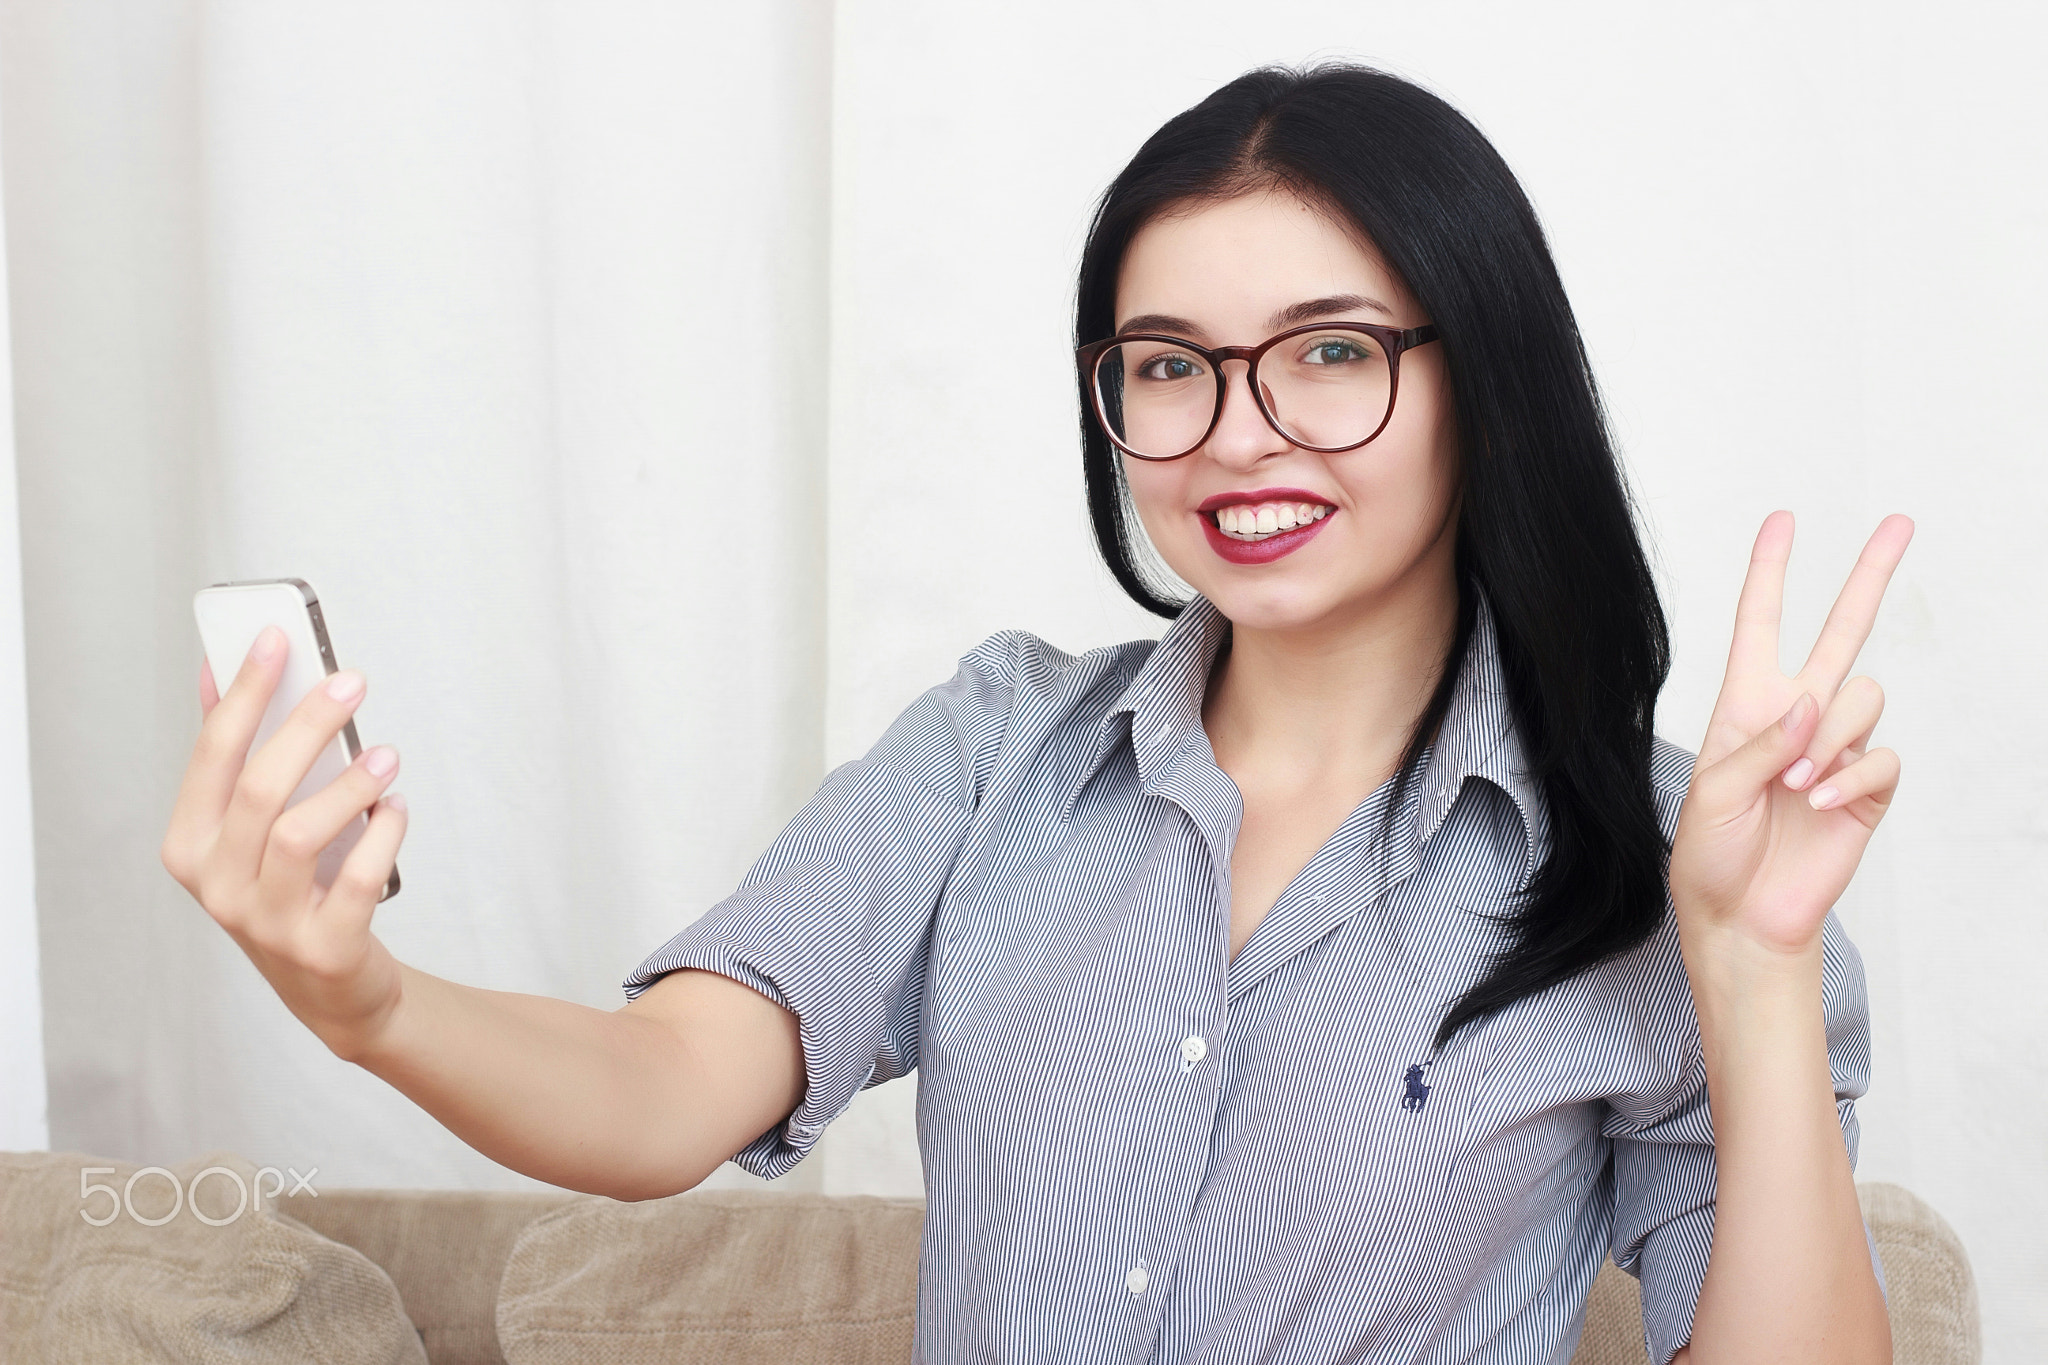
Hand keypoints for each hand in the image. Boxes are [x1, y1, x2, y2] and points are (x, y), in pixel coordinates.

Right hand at [160, 626, 410, 1057]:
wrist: (333, 989)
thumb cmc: (292, 891)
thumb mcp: (249, 830)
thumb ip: (235, 758)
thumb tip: (222, 671)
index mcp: (190, 845)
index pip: (213, 755)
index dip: (244, 693)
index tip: (277, 638)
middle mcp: (217, 886)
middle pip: (259, 789)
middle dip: (308, 725)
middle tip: (352, 682)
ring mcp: (266, 923)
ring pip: (300, 834)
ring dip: (350, 784)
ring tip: (386, 756)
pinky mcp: (323, 948)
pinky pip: (356, 881)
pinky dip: (383, 836)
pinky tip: (396, 809)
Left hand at [1669, 512, 1912, 961]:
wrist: (1742, 916)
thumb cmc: (1712, 854)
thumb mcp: (1713, 792)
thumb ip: (1760, 743)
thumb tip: (1812, 705)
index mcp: (1747, 705)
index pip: (1760, 624)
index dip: (1769, 573)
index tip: (1782, 521)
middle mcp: (1796, 717)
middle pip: (1842, 631)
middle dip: (1869, 576)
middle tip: (1899, 523)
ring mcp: (1835, 749)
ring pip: (1863, 697)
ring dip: (1830, 738)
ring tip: (1794, 785)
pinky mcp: (1866, 789)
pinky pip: (1879, 758)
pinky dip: (1849, 778)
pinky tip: (1818, 805)